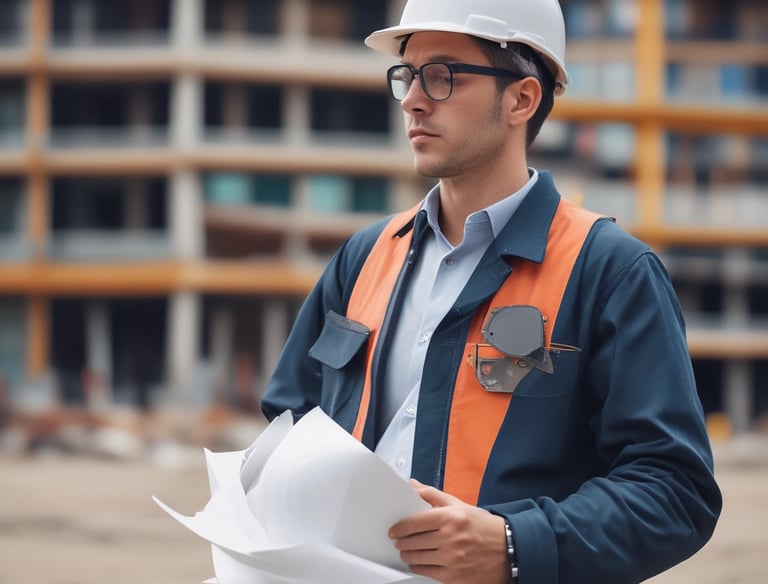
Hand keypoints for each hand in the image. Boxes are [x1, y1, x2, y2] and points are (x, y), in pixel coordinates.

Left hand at [389, 479, 508, 583]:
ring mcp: (452, 560)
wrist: (508, 550)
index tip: (394, 530)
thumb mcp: (460, 505)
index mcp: (451, 518)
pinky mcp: (454, 577)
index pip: (414, 523)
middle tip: (399, 541)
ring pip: (417, 558)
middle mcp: (450, 539)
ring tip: (407, 552)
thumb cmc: (483, 526)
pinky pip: (427, 572)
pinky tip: (418, 563)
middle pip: (413, 542)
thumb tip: (412, 486)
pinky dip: (418, 567)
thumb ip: (433, 495)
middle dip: (401, 542)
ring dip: (407, 555)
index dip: (399, 528)